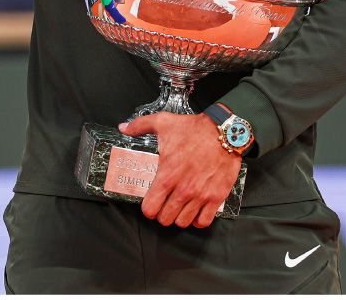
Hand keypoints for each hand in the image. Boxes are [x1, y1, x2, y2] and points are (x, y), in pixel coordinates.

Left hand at [120, 112, 240, 228]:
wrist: (223, 132)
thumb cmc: (192, 128)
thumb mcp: (162, 122)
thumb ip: (139, 126)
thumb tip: (122, 128)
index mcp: (167, 175)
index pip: (150, 208)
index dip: (147, 209)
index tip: (150, 203)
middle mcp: (183, 190)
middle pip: (165, 219)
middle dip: (162, 214)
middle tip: (164, 206)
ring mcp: (201, 195)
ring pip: (183, 222)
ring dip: (178, 218)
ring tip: (178, 209)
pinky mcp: (217, 197)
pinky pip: (204, 221)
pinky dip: (198, 220)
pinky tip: (195, 212)